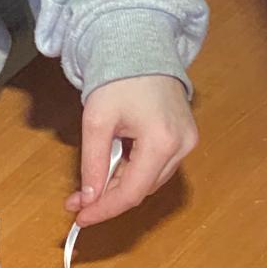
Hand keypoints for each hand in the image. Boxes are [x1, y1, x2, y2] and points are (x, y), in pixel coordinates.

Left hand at [67, 76, 197, 226]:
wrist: (143, 49)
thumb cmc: (121, 80)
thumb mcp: (97, 122)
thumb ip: (93, 163)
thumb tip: (89, 198)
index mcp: (163, 141)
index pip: (133, 192)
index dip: (105, 210)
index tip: (80, 218)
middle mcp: (183, 145)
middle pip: (143, 189)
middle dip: (109, 198)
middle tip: (79, 199)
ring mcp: (188, 141)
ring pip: (151, 180)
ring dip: (122, 186)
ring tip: (95, 179)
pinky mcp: (186, 136)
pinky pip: (159, 166)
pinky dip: (135, 171)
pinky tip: (115, 164)